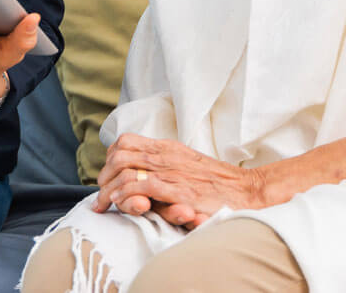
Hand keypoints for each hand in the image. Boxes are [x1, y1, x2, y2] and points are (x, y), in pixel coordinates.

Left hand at [93, 135, 320, 229]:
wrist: (245, 189)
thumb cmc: (217, 182)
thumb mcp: (187, 163)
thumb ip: (165, 164)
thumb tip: (140, 171)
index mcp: (167, 147)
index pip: (126, 141)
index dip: (110, 158)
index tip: (107, 175)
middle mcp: (166, 155)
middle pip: (120, 154)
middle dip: (104, 175)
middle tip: (100, 193)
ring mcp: (171, 171)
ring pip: (126, 169)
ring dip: (110, 188)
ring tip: (105, 203)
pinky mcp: (178, 189)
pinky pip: (142, 186)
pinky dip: (126, 195)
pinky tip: (121, 205)